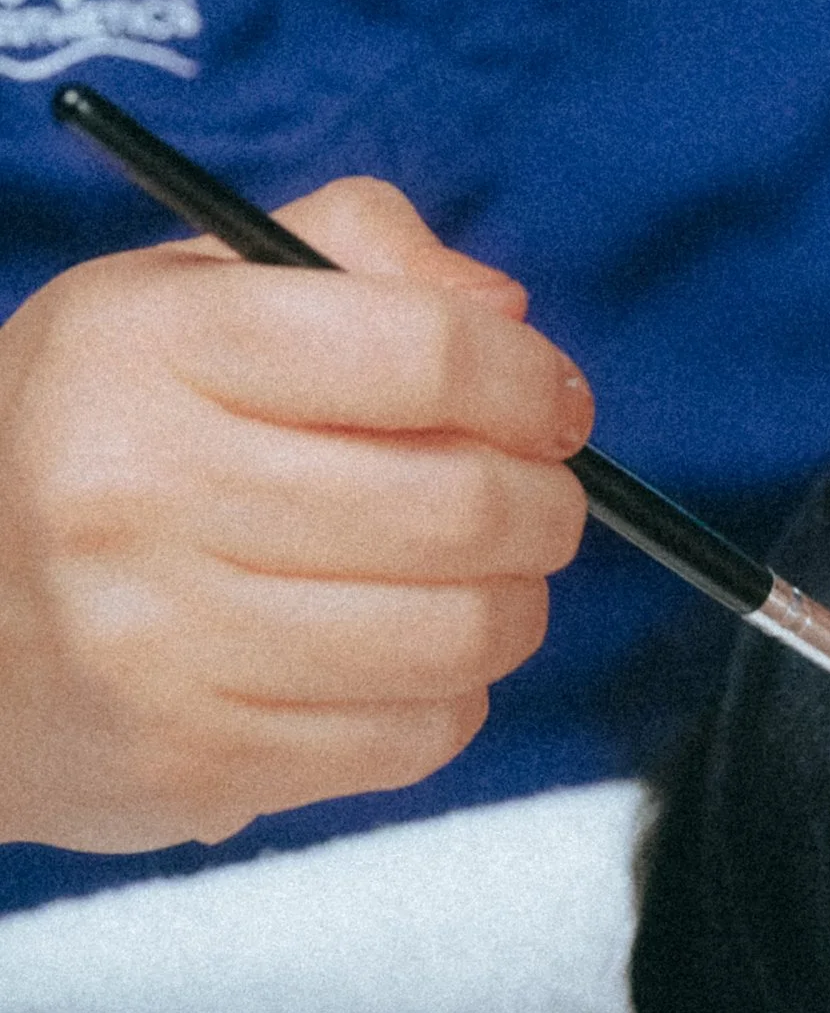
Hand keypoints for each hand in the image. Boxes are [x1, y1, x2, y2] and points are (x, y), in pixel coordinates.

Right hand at [0, 178, 590, 852]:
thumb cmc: (95, 440)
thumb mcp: (176, 297)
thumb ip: (347, 254)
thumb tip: (505, 316)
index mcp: (149, 348)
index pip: (420, 350)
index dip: (526, 381)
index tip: (550, 405)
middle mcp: (142, 490)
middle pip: (460, 503)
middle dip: (545, 503)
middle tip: (537, 500)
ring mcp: (162, 640)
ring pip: (459, 631)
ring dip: (514, 605)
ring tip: (484, 580)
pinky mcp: (196, 758)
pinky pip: (415, 735)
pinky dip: (451, 696)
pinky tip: (401, 658)